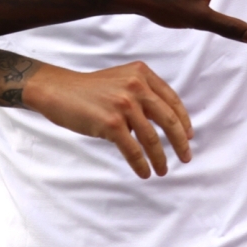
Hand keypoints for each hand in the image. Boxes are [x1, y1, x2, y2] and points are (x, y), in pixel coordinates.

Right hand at [24, 60, 193, 177]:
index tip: (189, 136)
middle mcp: (136, 86)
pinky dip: (141, 164)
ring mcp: (124, 105)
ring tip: (163, 170)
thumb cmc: (90, 89)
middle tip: (186, 157)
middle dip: (180, 142)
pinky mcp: (111, 123)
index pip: (171, 100)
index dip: (183, 120)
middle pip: (168, 120)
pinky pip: (133, 149)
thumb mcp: (122, 80)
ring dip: (160, 158)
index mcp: (142, 74)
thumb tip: (167, 122)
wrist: (58, 91)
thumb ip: (143, 93)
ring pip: (152, 138)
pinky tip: (145, 172)